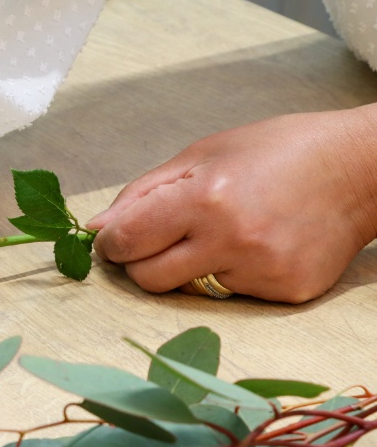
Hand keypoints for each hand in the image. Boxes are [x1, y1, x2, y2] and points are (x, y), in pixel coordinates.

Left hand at [86, 107, 376, 302]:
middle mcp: (232, 240)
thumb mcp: (202, 154)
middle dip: (139, 262)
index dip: (111, 243)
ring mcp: (262, 272)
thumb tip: (96, 228)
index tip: (113, 239)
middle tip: (157, 239)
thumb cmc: (276, 151)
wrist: (360, 169)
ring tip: (218, 233)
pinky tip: (255, 245)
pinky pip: (231, 296)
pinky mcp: (286, 294)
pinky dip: (230, 274)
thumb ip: (143, 193)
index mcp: (205, 198)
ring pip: (188, 290)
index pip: (128, 241)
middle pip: (149, 279)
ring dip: (187, 268)